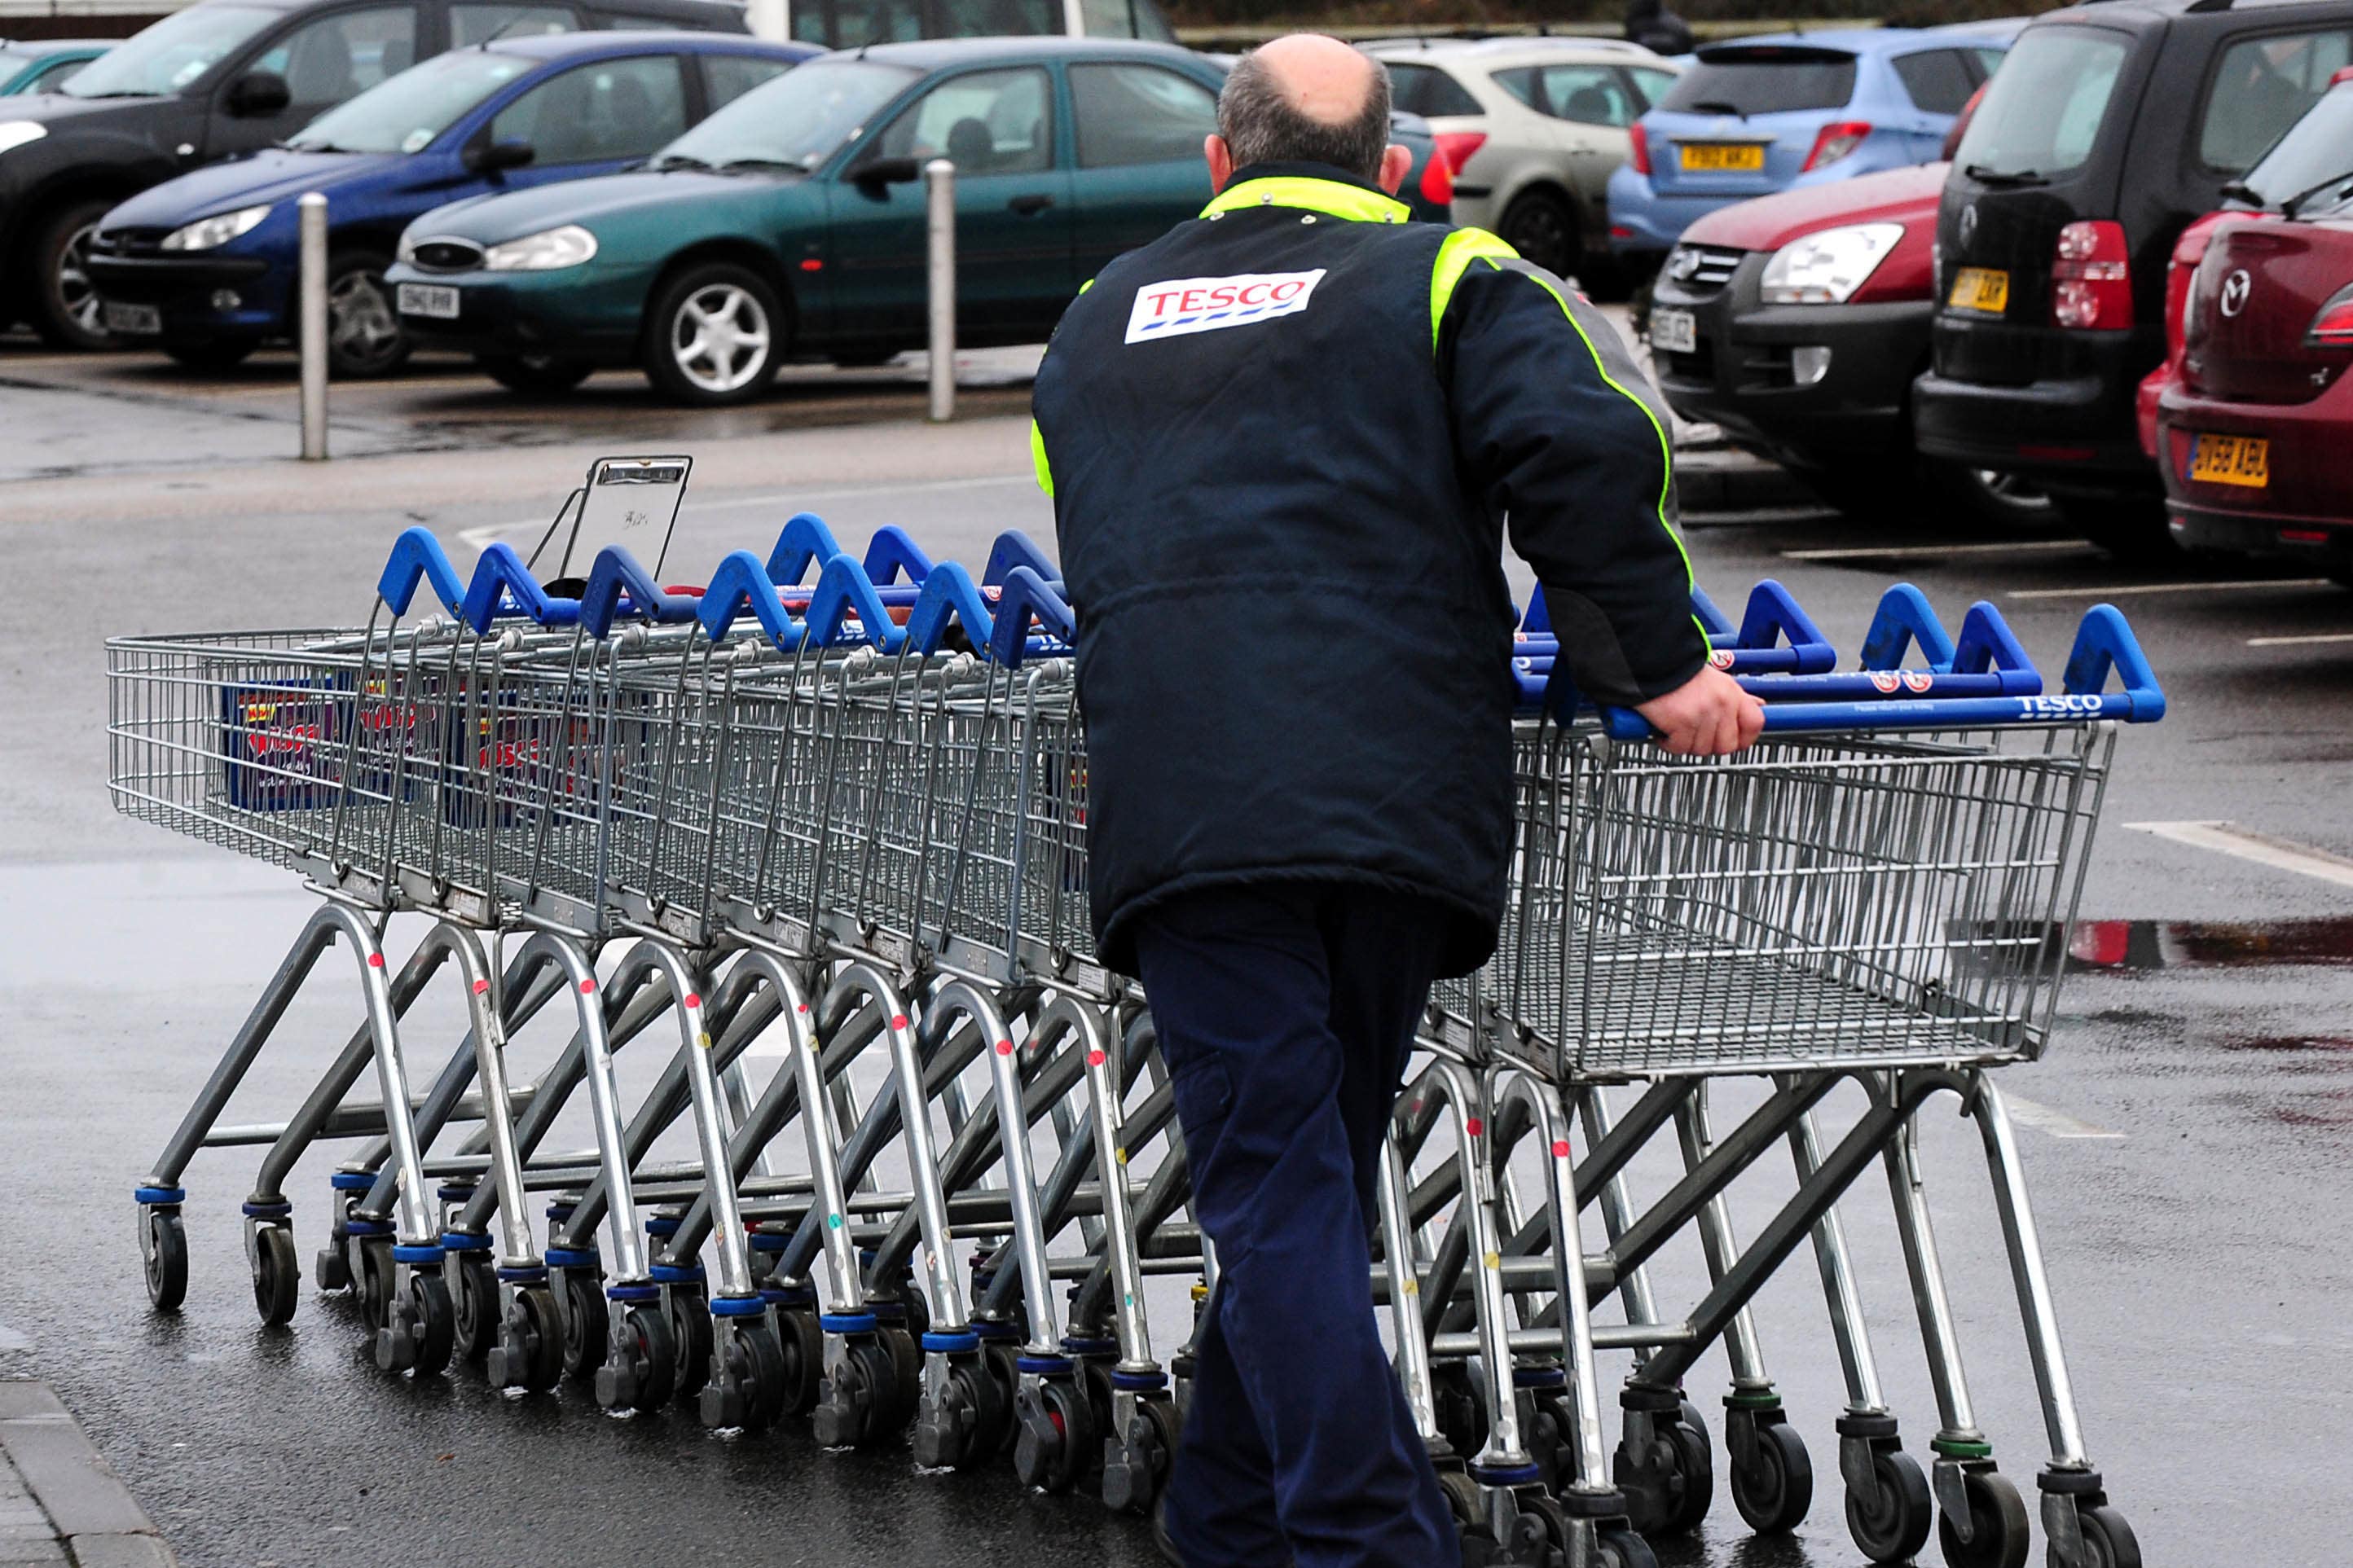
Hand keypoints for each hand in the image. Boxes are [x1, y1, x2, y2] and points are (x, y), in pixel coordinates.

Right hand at [1634, 664, 1764, 756]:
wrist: (1653, 661)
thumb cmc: (1680, 671)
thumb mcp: (1717, 680)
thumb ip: (1738, 697)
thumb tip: (1758, 705)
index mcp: (1732, 693)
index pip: (1754, 723)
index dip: (1745, 738)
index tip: (1733, 741)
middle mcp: (1721, 704)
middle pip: (1727, 745)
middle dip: (1710, 745)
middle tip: (1695, 734)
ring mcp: (1702, 715)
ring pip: (1702, 749)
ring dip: (1686, 743)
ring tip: (1676, 728)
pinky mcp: (1682, 723)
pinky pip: (1680, 747)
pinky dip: (1669, 742)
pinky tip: (1664, 730)